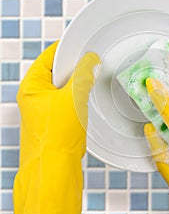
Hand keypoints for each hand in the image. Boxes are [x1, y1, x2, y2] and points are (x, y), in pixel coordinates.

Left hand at [14, 41, 99, 213]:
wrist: (56, 167)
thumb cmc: (56, 136)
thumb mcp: (73, 97)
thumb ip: (84, 74)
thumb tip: (90, 60)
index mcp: (32, 86)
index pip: (49, 57)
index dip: (67, 49)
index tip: (83, 46)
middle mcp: (36, 95)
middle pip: (57, 71)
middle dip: (75, 67)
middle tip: (91, 64)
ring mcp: (45, 107)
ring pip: (64, 85)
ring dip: (78, 82)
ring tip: (90, 81)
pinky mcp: (56, 117)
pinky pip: (68, 98)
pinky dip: (78, 95)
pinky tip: (87, 97)